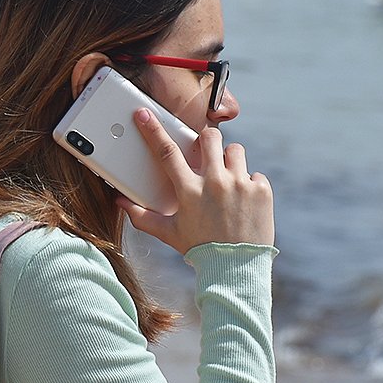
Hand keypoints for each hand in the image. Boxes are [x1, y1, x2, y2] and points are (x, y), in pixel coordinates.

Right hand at [117, 108, 274, 253]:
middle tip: (207, 155)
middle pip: (209, 138)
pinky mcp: (262, 190)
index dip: (152, 129)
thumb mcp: (168, 232)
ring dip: (230, 161)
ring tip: (228, 181)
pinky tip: (245, 201)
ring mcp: (240, 184)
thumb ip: (142, 216)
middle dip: (207, 140)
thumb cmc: (199, 249)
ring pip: (235, 151)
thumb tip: (120, 203)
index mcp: (188, 190)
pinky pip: (256, 174)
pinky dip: (250, 184)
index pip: (166, 151)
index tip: (144, 114)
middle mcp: (214, 182)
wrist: (235, 269)